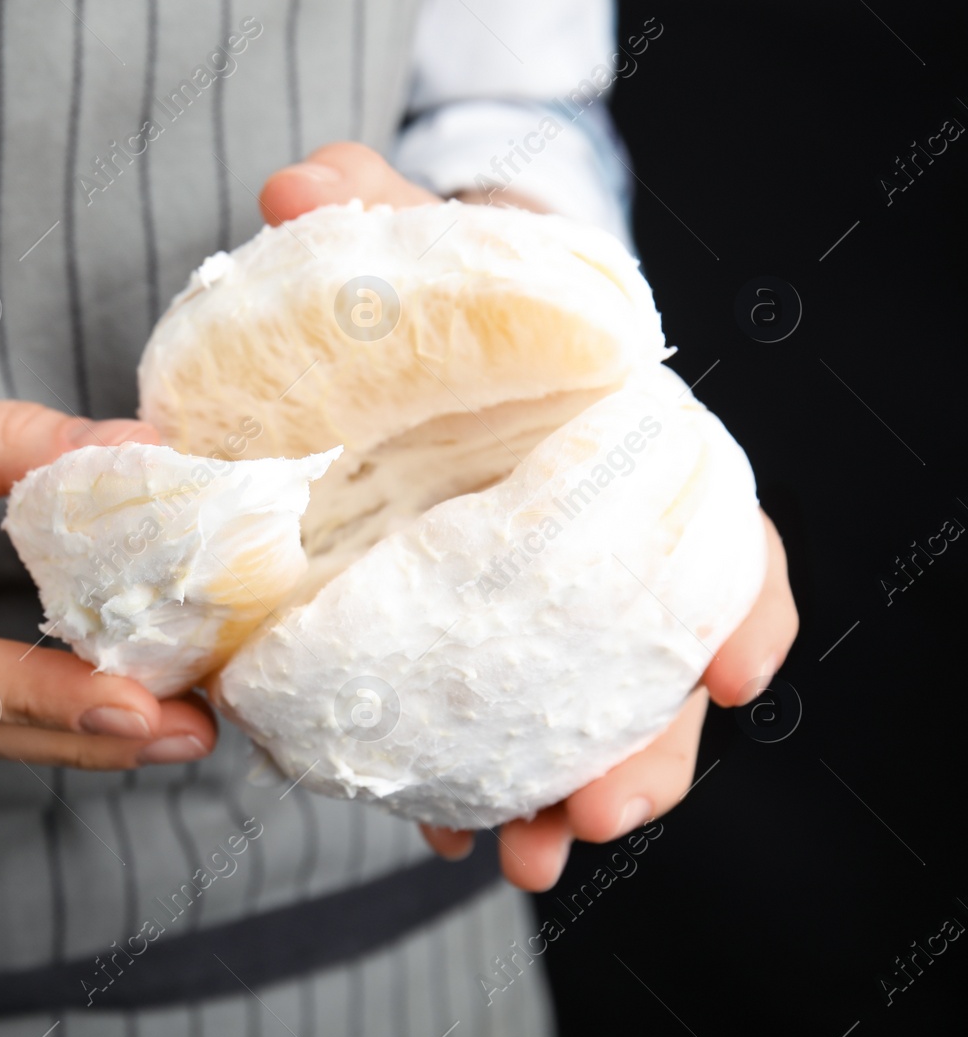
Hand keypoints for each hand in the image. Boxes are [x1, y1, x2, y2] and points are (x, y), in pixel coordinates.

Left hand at [260, 143, 799, 890]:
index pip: (712, 531)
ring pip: (584, 721)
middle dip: (644, 746)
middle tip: (598, 810)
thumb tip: (299, 180)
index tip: (737, 668)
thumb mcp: (421, 246)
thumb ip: (372, 211)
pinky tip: (443, 836)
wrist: (409, 348)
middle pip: (655, 661)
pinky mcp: (460, 649)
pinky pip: (489, 731)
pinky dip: (476, 790)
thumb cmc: (446, 301)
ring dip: (561, 794)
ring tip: (524, 856)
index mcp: (618, 451)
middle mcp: (596, 545)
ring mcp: (536, 610)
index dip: (735, 597)